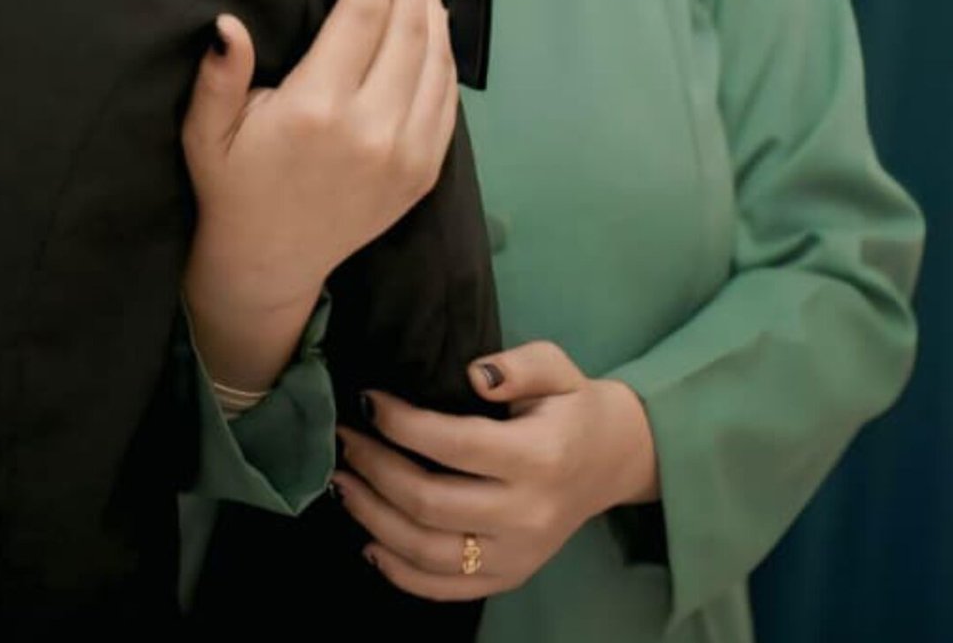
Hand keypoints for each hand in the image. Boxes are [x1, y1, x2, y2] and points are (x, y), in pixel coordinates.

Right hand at [180, 0, 457, 390]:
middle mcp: (372, 129)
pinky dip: (445, 52)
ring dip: (432, 3)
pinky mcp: (423, 173)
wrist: (269, 265)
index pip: (363, 13)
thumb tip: (227, 22)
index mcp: (318, 109)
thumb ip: (219, 77)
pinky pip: (447, 99)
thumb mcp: (206, 132)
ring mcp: (406, 154)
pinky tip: (433, 20)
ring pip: (436, 59)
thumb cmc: (231, 185)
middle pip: (407, 26)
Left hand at [334, 340, 659, 600]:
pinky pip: (446, 588)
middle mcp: (526, 514)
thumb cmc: (572, 406)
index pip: (455, 445)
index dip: (403, 424)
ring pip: (428, 552)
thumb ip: (518, 364)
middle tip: (343, 439)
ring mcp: (517, 555)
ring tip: (341, 484)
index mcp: (538, 457)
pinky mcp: (509, 578)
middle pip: (431, 503)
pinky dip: (400, 573)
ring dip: (374, 519)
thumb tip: (473, 374)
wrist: (611, 462)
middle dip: (375, 469)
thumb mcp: (557, 367)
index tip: (368, 400)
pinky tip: (369, 541)